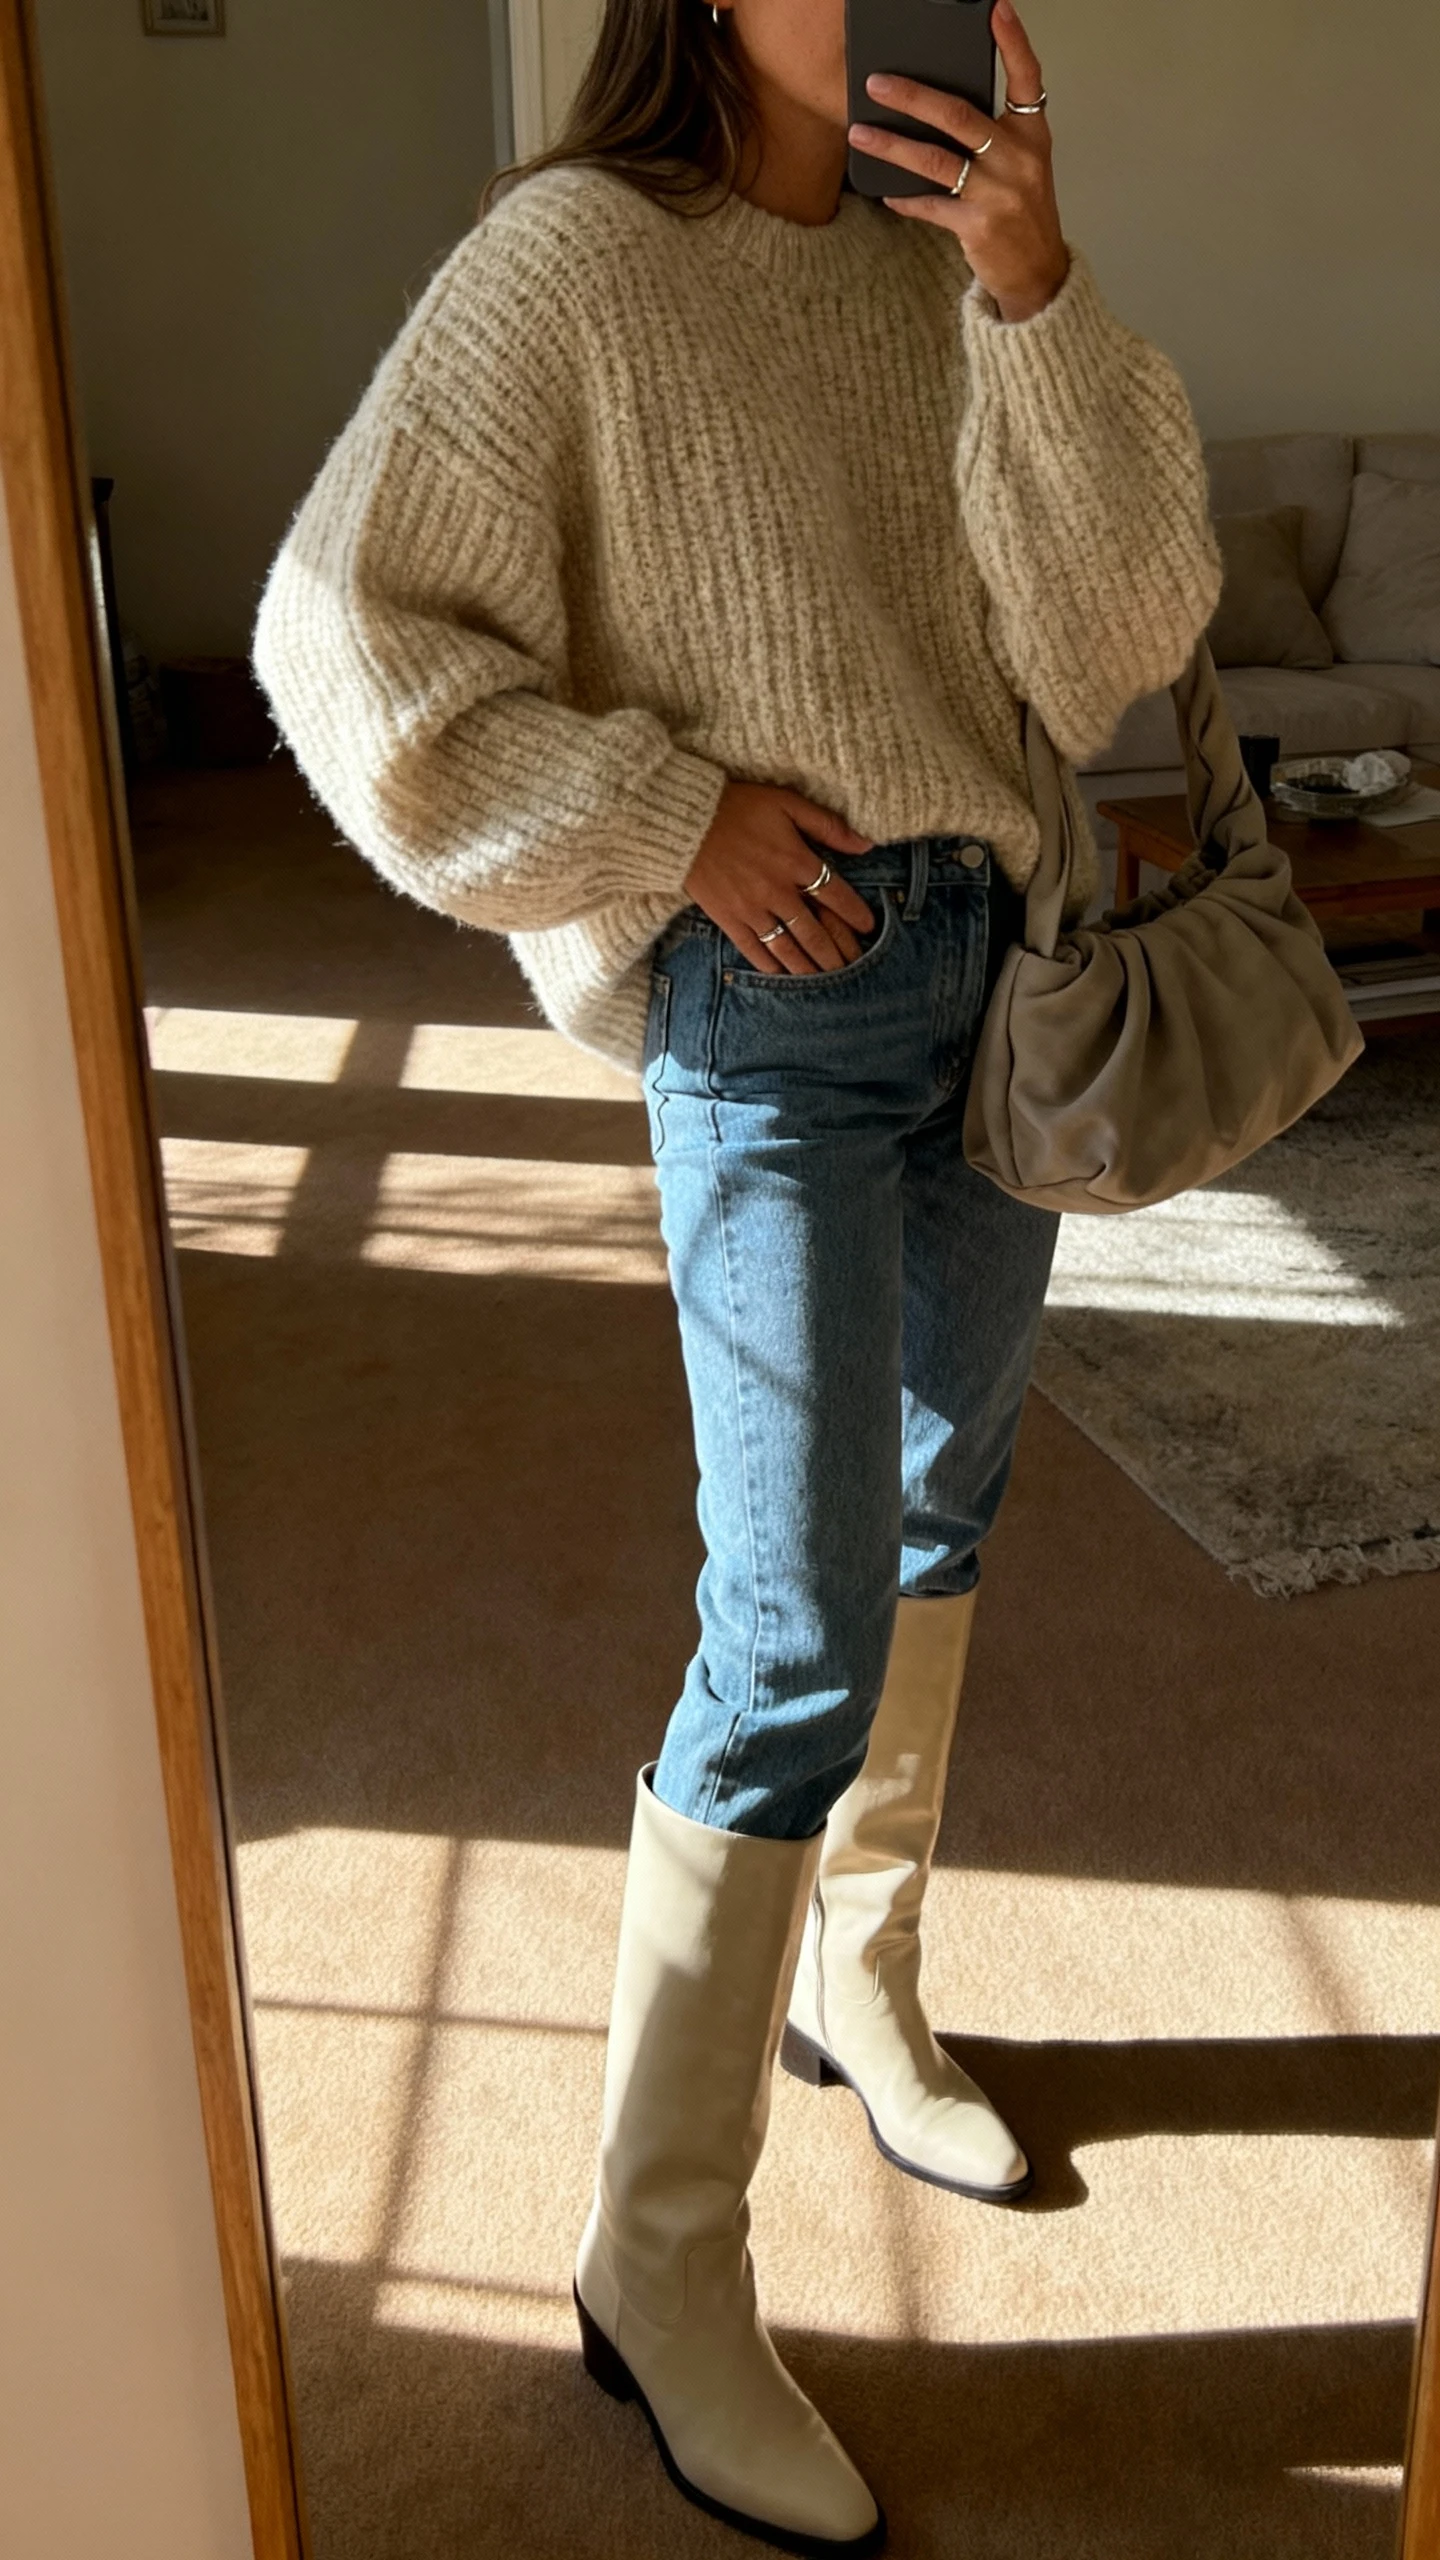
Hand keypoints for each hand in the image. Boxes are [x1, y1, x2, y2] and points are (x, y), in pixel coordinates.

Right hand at [684, 783, 875, 975]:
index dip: (856, 914)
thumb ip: (828, 825)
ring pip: (788, 948)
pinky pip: (754, 949)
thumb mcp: (787, 803)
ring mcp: (752, 909)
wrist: (685, 821)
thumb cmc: (738, 806)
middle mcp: (778, 891)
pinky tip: (783, 975)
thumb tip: (867, 844)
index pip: (837, 896)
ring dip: (810, 967)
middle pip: (816, 931)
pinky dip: (771, 966)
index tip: (869, 927)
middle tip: (854, 968)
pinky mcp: (728, 919)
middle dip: (838, 953)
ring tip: (826, 980)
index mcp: (796, 861)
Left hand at [848, 0, 1068, 323]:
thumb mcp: (1022, 164)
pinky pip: (930, 205)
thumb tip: (936, 109)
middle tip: (878, 83)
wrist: (1038, 272)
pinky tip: (886, 192)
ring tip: (860, 132)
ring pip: (935, 160)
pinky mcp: (978, 226)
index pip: (1026, 77)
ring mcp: (999, 194)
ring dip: (892, 146)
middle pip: (960, 115)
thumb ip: (993, 134)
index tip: (995, 8)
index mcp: (1033, 134)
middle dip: (912, 97)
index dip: (1012, 41)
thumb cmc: (1023, 212)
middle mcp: (1018, 159)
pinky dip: (905, 198)